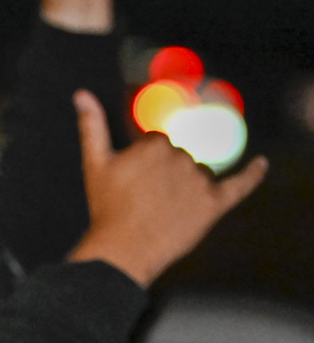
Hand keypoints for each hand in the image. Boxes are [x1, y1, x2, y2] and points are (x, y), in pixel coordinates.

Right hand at [68, 90, 267, 285]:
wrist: (124, 249)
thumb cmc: (106, 206)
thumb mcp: (94, 162)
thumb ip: (91, 125)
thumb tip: (81, 94)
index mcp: (155, 144)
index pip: (158, 143)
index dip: (144, 163)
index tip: (133, 182)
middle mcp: (181, 157)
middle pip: (179, 157)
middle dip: (165, 174)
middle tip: (144, 199)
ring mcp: (200, 182)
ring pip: (199, 173)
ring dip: (186, 186)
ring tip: (162, 209)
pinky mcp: (214, 205)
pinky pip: (239, 185)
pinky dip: (252, 174)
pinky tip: (262, 163)